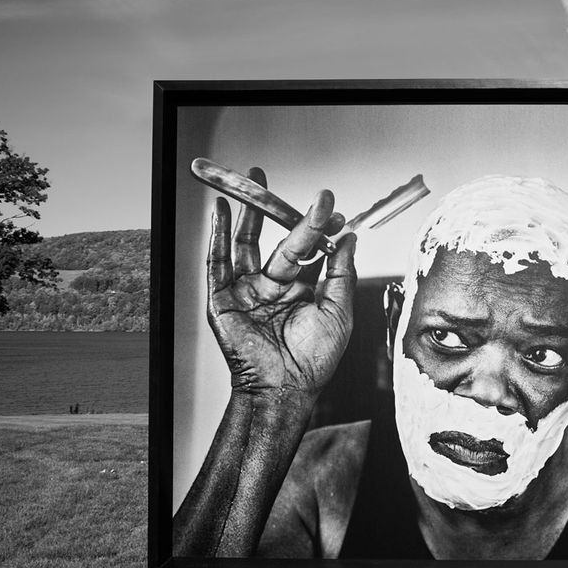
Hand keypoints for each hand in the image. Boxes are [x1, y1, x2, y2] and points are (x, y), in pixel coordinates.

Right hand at [206, 167, 356, 397]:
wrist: (284, 388)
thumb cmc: (314, 360)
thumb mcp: (339, 311)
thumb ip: (341, 272)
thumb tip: (351, 237)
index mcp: (302, 290)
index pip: (311, 250)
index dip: (321, 229)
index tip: (334, 210)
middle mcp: (274, 286)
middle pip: (283, 242)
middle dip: (293, 214)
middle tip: (306, 192)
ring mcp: (247, 290)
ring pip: (249, 244)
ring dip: (251, 212)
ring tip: (255, 180)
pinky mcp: (222, 299)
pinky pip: (218, 262)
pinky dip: (217, 235)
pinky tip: (221, 210)